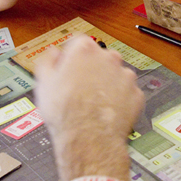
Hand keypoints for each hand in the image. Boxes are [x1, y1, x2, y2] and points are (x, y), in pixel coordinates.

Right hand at [35, 35, 143, 180]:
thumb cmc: (66, 112)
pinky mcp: (136, 93)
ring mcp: (125, 75)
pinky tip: (106, 110)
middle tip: (79, 87)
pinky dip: (119, 99)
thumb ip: (48, 61)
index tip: (67, 67)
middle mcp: (108, 58)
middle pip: (99, 57)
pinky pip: (126, 92)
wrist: (89, 138)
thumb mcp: (44, 83)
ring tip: (93, 102)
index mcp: (85, 50)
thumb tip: (52, 54)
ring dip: (106, 84)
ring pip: (114, 75)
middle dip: (90, 69)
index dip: (70, 56)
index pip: (77, 42)